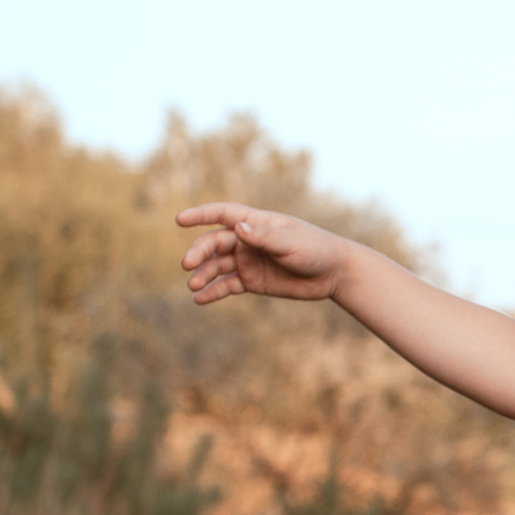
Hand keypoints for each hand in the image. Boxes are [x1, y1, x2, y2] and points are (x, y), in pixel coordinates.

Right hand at [177, 203, 355, 304]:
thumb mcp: (291, 243)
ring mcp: (249, 261)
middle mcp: (248, 240)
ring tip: (193, 285)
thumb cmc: (316, 250)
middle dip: (200, 252)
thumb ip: (264, 237)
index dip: (201, 215)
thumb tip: (238, 227)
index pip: (223, 214)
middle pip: (215, 243)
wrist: (334, 273)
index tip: (180, 220)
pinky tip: (199, 299)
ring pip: (218, 266)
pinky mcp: (253, 281)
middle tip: (188, 265)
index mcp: (257, 222)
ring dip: (203, 274)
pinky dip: (213, 292)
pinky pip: (228, 286)